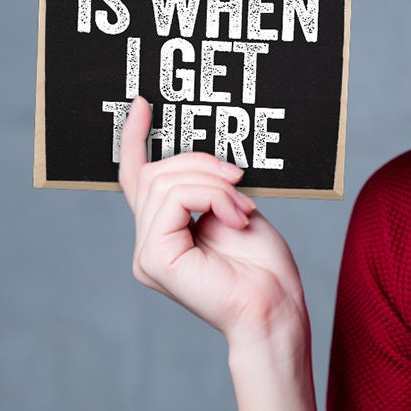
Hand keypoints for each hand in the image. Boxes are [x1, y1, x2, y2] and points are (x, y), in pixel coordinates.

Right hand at [119, 97, 307, 348]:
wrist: (275, 306)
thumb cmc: (263, 267)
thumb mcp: (234, 210)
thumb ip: (205, 190)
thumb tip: (196, 164)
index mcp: (167, 231)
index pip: (138, 178)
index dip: (135, 139)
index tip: (144, 104)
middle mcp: (150, 242)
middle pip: (157, 172)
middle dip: (203, 165)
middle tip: (241, 182)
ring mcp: (147, 253)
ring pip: (167, 182)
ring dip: (215, 185)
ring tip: (244, 209)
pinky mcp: (154, 259)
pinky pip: (175, 199)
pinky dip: (213, 198)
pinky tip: (236, 218)